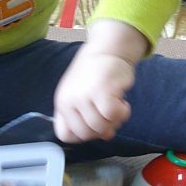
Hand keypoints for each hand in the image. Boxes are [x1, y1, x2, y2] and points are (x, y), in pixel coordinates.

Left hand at [53, 19, 144, 141]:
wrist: (106, 50)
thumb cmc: (94, 75)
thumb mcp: (81, 96)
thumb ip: (89, 118)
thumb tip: (105, 136)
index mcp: (62, 103)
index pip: (65, 135)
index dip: (83, 135)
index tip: (93, 125)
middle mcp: (70, 100)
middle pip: (86, 134)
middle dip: (101, 130)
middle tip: (108, 115)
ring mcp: (85, 95)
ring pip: (100, 127)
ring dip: (114, 122)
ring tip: (117, 107)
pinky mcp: (103, 90)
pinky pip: (113, 115)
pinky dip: (122, 113)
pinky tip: (123, 103)